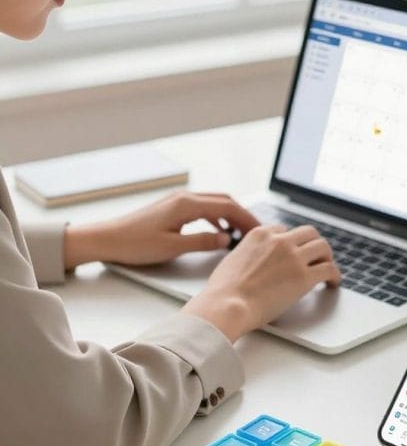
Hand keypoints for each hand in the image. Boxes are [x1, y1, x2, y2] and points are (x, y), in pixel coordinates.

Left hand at [63, 192, 259, 269]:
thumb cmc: (134, 244)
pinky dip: (215, 217)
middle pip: (223, 201)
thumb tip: (225, 240)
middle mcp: (183, 198)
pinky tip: (217, 231)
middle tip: (257, 231)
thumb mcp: (172, 247)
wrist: (107, 239)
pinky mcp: (171, 208)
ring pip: (213, 203)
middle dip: (242, 215)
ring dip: (229, 215)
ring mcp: (177, 201)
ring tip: (241, 233)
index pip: (227, 206)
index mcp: (186, 205)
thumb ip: (202, 242)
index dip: (247, 218)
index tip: (260, 230)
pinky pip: (201, 208)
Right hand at [183, 223, 340, 341]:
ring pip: (323, 246)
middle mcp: (279, 241)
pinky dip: (335, 275)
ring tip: (328, 268)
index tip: (295, 251)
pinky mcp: (304, 277)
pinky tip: (333, 283)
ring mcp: (293, 257)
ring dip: (327, 257)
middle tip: (317, 256)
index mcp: (260, 234)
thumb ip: (248, 255)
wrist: (227, 304)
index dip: (292, 242)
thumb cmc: (223, 290)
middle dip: (313, 244)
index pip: (285, 230)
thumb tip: (252, 263)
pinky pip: (329, 269)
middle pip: (308, 233)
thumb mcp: (232, 259)